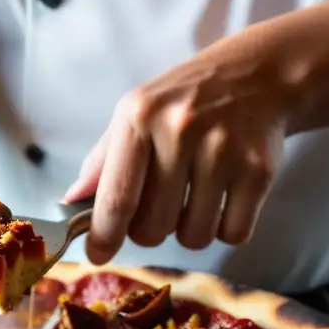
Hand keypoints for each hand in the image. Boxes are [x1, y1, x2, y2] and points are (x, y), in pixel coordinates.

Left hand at [62, 52, 286, 263]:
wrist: (259, 73)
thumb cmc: (185, 101)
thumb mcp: (135, 115)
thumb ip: (101, 163)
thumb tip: (68, 204)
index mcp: (139, 117)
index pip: (115, 198)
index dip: (104, 237)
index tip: (98, 255)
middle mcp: (181, 130)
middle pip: (152, 228)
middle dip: (150, 231)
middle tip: (159, 208)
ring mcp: (224, 150)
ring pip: (193, 237)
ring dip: (190, 230)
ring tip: (194, 198)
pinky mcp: (260, 169)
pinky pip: (232, 233)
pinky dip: (226, 227)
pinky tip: (224, 197)